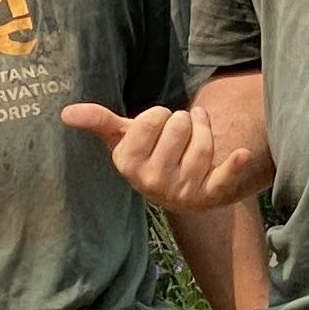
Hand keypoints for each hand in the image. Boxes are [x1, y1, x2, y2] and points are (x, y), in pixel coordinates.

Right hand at [58, 99, 266, 209]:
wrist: (177, 187)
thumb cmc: (148, 153)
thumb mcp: (123, 137)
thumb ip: (99, 122)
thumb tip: (66, 113)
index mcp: (128, 165)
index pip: (154, 117)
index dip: (160, 115)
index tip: (156, 127)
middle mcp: (152, 183)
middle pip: (180, 124)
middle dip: (183, 121)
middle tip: (178, 134)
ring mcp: (181, 192)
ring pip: (204, 140)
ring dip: (205, 129)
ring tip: (198, 133)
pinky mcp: (209, 196)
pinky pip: (223, 178)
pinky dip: (234, 166)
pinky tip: (242, 155)